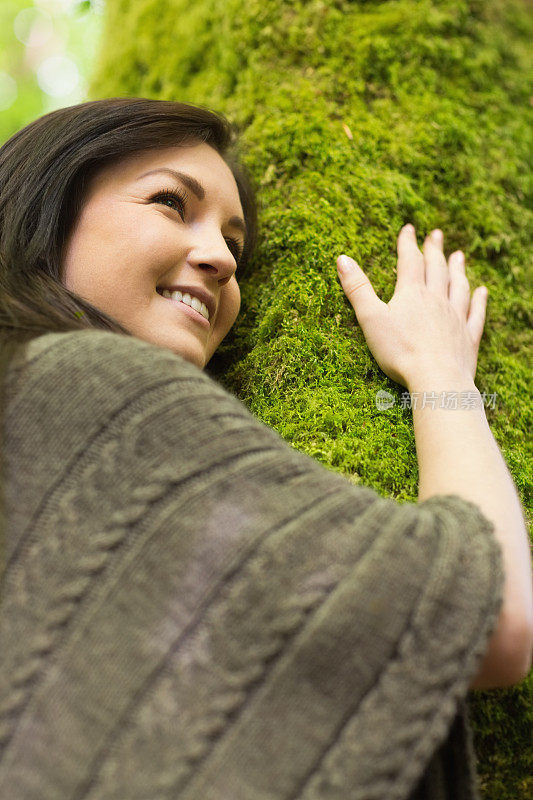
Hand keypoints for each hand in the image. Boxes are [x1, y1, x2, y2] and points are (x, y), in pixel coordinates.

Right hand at [336, 225, 487, 388]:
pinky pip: (476, 313)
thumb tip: (342, 259)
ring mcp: (456, 317)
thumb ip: (357, 289)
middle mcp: (437, 300)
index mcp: (412, 294)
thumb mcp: (370, 318)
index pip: (410, 261)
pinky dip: (479, 300)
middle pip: (437, 269)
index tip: (409, 228)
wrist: (436, 378)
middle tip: (436, 234)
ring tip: (458, 255)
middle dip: (434, 250)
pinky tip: (482, 292)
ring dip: (458, 269)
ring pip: (458, 286)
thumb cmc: (400, 351)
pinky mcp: (468, 337)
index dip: (408, 243)